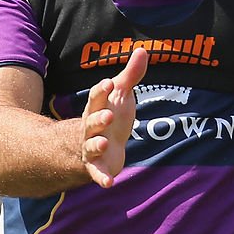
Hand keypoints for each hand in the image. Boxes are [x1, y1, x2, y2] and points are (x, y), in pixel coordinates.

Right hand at [81, 48, 148, 187]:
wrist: (100, 145)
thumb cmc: (111, 114)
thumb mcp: (122, 95)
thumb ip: (131, 74)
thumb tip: (143, 50)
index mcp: (98, 107)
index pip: (97, 97)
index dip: (102, 90)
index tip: (110, 82)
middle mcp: (92, 127)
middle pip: (92, 121)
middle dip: (98, 118)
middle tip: (108, 114)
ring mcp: (92, 147)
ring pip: (90, 146)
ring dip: (95, 144)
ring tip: (103, 143)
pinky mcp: (98, 166)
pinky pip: (97, 173)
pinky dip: (101, 178)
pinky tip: (110, 183)